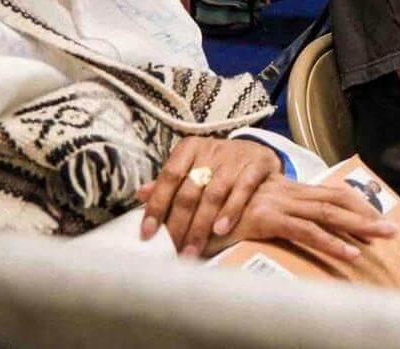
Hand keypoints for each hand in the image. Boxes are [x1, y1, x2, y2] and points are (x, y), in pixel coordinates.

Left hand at [139, 136, 280, 257]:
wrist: (257, 152)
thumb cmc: (219, 166)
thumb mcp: (193, 167)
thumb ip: (170, 182)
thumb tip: (142, 194)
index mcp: (190, 148)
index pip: (169, 177)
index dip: (157, 206)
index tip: (148, 233)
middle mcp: (211, 149)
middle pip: (189, 191)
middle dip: (179, 225)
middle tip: (173, 249)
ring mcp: (235, 157)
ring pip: (213, 195)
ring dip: (201, 226)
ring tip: (192, 249)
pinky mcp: (257, 165)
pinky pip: (242, 190)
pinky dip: (230, 211)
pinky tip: (221, 230)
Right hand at [203, 173, 396, 261]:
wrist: (186, 204)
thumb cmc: (215, 213)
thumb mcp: (246, 215)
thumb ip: (265, 218)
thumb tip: (284, 227)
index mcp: (285, 190)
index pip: (329, 194)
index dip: (354, 206)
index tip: (375, 219)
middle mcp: (286, 192)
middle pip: (336, 200)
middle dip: (366, 216)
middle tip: (393, 230)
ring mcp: (278, 203)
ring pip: (328, 213)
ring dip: (359, 227)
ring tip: (383, 239)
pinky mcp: (267, 218)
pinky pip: (306, 231)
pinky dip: (331, 243)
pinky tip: (350, 254)